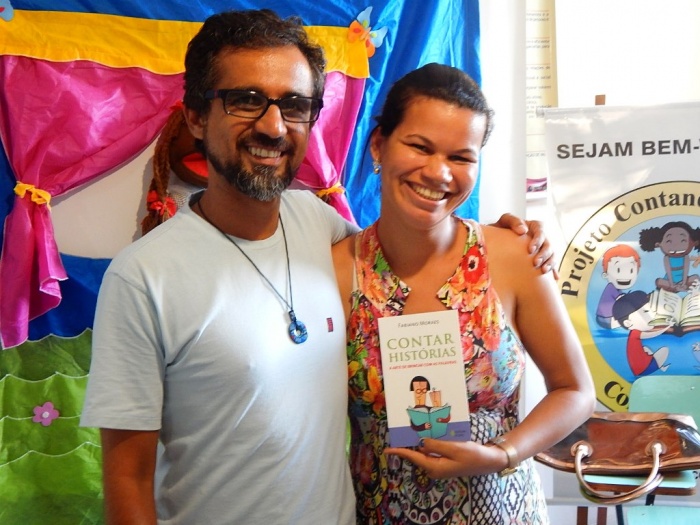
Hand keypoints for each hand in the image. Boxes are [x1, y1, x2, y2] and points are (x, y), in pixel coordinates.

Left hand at [383, 438, 505, 478]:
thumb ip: (436, 446)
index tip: (387, 448)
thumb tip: (421, 443)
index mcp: (435, 467)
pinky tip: (430, 432)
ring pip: (425, 451)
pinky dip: (430, 442)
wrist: (488, 461)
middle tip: (402, 428)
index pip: (414, 457)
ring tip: (414, 426)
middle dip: (410, 442)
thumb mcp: (454, 449)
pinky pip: (433, 451)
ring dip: (420, 441)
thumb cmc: (473, 455)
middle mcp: (434, 468)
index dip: (400, 451)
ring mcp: (439, 465)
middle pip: (417, 454)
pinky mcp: (445, 461)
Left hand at [493, 213, 557, 277]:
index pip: (540, 231)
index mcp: (534, 227)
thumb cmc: (500, 228)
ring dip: (550, 263)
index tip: (530, 250)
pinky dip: (553, 271)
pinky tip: (555, 279)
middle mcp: (540, 238)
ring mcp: (541, 249)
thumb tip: (523, 231)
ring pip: (551, 255)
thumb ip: (513, 221)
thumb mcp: (505, 221)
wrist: (495, 240)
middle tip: (535, 263)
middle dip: (544, 254)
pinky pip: (550, 265)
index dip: (538, 240)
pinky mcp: (540, 259)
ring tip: (543, 271)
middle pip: (548, 245)